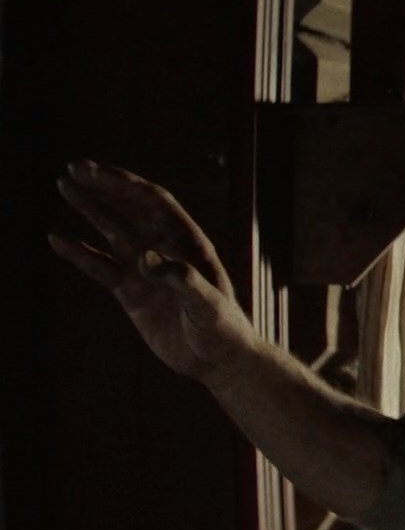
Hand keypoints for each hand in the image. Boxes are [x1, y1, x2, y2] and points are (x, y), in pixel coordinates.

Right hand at [48, 160, 258, 381]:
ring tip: (64, 187)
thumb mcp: (207, 306)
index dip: (125, 185)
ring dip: (90, 209)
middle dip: (105, 187)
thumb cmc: (222, 330)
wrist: (218, 361)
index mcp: (188, 244)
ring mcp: (148, 271)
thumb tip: (147, 258)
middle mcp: (167, 251)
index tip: (95, 171)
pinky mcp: (133, 294)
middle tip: (73, 168)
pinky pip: (102, 267)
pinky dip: (80, 254)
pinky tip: (57, 239)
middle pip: (131, 209)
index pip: (154, 203)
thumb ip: (182, 281)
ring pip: (114, 231)